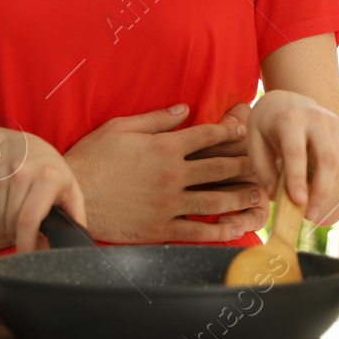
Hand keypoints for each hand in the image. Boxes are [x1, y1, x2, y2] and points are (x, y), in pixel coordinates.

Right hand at [0, 127, 85, 252]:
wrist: (19, 144)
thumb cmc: (50, 171)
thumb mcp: (70, 188)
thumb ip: (76, 217)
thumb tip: (77, 243)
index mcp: (48, 176)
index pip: (29, 220)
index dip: (27, 244)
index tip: (27, 257)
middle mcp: (21, 171)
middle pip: (13, 223)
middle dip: (19, 236)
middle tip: (28, 233)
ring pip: (0, 219)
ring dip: (8, 226)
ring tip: (19, 213)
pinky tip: (6, 204)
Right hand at [66, 102, 266, 242]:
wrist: (73, 196)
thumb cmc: (92, 157)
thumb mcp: (121, 127)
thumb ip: (157, 118)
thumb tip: (185, 108)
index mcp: (164, 147)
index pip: (206, 135)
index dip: (228, 130)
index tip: (244, 129)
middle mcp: (172, 174)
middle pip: (219, 167)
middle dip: (245, 163)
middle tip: (265, 163)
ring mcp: (168, 203)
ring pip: (215, 199)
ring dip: (241, 196)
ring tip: (260, 195)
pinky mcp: (161, 228)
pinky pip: (197, 230)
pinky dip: (219, 230)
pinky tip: (236, 228)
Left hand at [247, 90, 338, 223]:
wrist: (287, 99)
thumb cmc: (267, 123)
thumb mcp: (254, 140)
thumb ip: (262, 168)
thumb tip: (275, 196)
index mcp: (290, 119)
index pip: (296, 152)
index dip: (298, 179)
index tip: (298, 203)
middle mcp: (317, 118)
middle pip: (327, 160)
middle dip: (321, 191)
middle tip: (311, 216)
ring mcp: (334, 123)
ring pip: (337, 164)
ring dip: (327, 190)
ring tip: (311, 209)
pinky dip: (332, 180)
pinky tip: (318, 191)